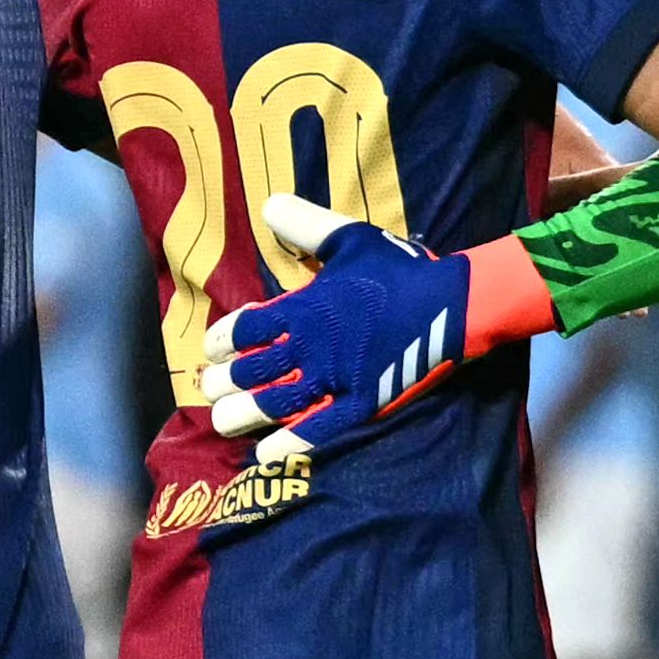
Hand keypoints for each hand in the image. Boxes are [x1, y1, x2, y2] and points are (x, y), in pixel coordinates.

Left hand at [199, 195, 552, 468]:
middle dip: (224, 381)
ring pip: (273, 403)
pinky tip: (264, 453)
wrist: (449, 305)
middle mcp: (310, 347)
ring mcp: (333, 379)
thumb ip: (306, 225)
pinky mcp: (359, 404)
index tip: (215, 349)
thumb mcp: (349, 238)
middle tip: (210, 388)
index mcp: (303, 308)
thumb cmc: (398, 270)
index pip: (247, 328)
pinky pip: (317, 429)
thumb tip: (268, 205)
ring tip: (223, 422)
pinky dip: (288, 443)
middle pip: (251, 370)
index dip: (224, 341)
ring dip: (242, 413)